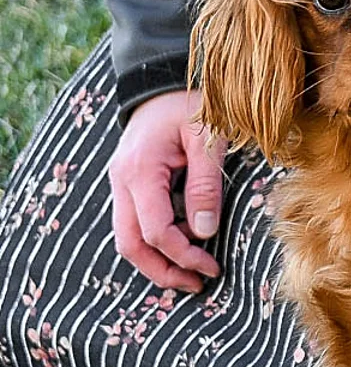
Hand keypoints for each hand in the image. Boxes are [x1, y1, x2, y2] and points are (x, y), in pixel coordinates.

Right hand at [108, 89, 224, 292]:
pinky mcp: (130, 186)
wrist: (163, 81)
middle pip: (130, 244)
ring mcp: (121, 184)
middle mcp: (122, 182)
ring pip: (128, 238)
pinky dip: (157, 243)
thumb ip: (205, 185)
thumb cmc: (190, 104)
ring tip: (193, 274)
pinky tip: (184, 248)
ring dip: (158, 261)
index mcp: (140, 171)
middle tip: (198, 285)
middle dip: (163, 271)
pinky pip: (136, 224)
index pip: (156, 231)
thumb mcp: (207, 139)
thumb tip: (204, 231)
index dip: (184, 256)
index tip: (213, 267)